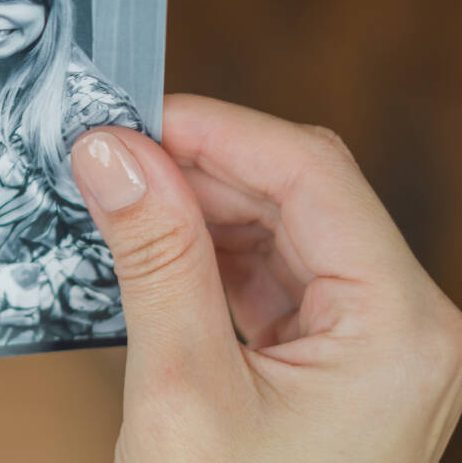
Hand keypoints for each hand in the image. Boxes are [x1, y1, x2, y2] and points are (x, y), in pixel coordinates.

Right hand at [70, 94, 461, 461]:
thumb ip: (153, 257)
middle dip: (198, 169)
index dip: (216, 130)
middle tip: (104, 159)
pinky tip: (149, 253)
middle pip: (300, 193)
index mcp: (401, 327)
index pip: (313, 174)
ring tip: (117, 206)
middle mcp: (403, 325)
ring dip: (197, 211)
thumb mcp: (182, 389)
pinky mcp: (329, 361)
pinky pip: (270, 278)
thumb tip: (111, 153)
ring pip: (281, 230)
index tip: (128, 118)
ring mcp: (370, 343)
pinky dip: (206, 258)